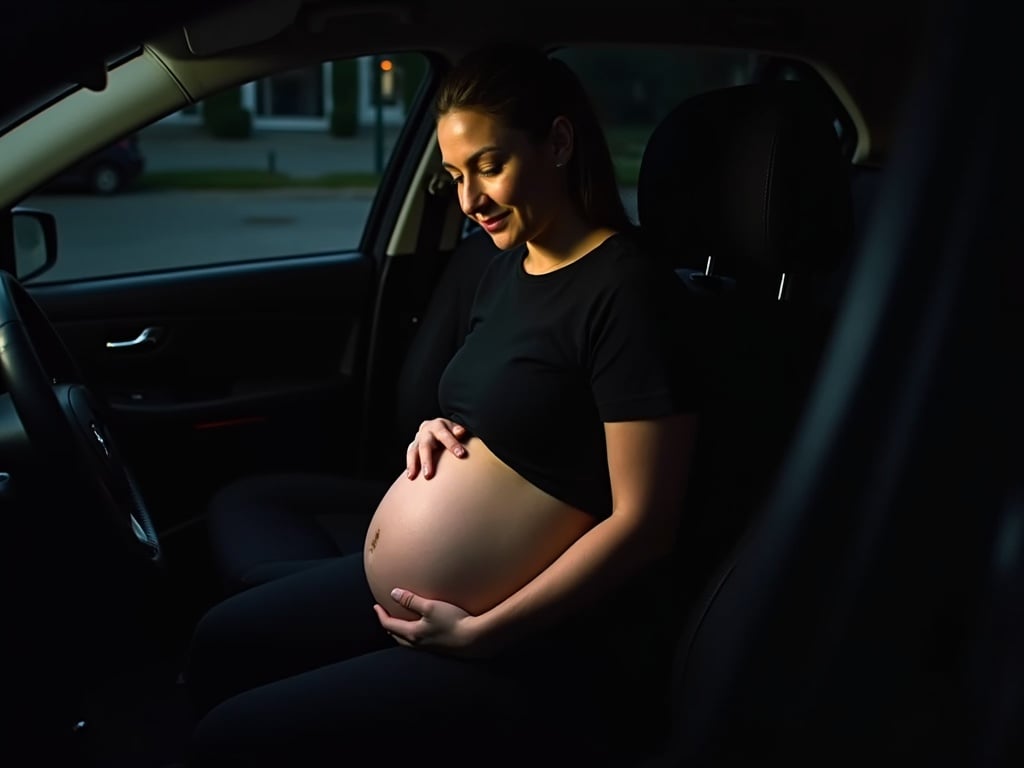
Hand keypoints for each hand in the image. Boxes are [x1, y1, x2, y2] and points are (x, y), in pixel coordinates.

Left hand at [374, 589, 488, 656]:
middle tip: (385, 616)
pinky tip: (421, 630)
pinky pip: (419, 643)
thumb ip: (411, 600)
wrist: (475, 639)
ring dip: (400, 632)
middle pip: (396, 636)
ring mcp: (429, 648)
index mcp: (413, 634)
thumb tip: (393, 593)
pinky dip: (413, 635)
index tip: (376, 606)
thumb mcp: (430, 606)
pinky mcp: (440, 649)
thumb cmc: (453, 621)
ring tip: (400, 624)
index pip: (389, 625)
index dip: (381, 615)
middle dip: (388, 625)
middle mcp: (418, 644)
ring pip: (407, 641)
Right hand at [406, 418, 467, 478]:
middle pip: (424, 445)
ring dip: (413, 464)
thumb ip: (457, 431)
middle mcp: (425, 431)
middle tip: (428, 474)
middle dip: (426, 460)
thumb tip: (460, 432)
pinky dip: (410, 466)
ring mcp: (418, 439)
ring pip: (413, 451)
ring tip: (412, 476)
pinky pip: (410, 456)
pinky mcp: (413, 447)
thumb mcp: (454, 428)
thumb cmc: (449, 431)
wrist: (437, 428)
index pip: (444, 435)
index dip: (452, 444)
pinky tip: (410, 476)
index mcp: (438, 425)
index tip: (461, 454)